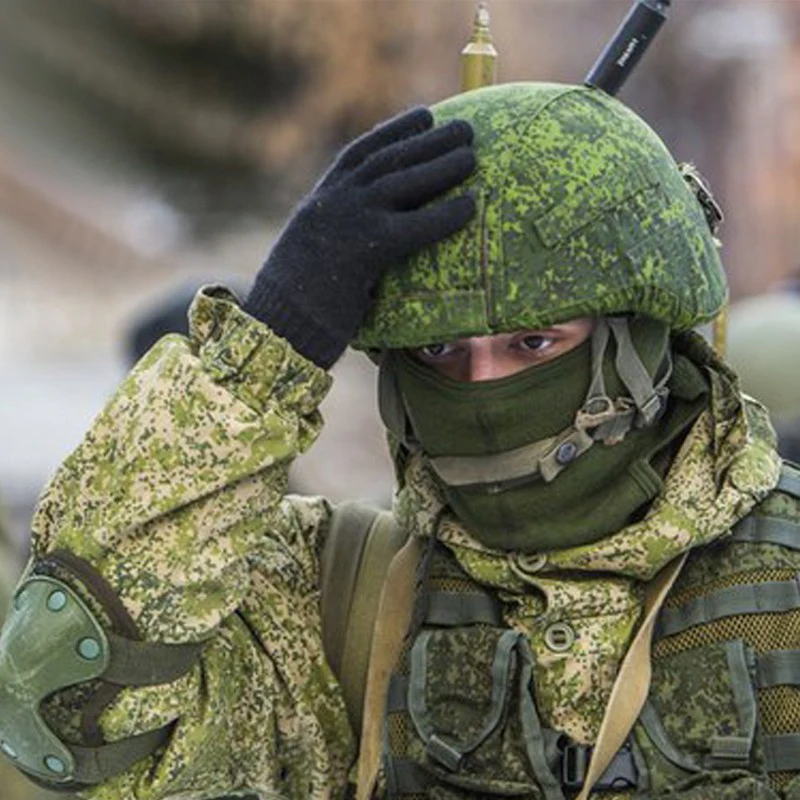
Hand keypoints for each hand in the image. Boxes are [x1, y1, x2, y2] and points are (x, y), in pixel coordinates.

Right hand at [244, 107, 475, 367]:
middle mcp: (334, 202)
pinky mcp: (366, 250)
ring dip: (442, 164)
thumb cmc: (292, 305)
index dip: (394, 131)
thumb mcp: (311, 258)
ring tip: (473, 153)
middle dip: (429, 140)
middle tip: (465, 129)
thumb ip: (337, 240)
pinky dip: (444, 216)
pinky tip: (471, 207)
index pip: (361, 153)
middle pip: (389, 159)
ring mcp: (349, 221)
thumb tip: (364, 245)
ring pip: (403, 181)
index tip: (424, 115)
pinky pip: (415, 227)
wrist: (275, 326)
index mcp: (320, 202)